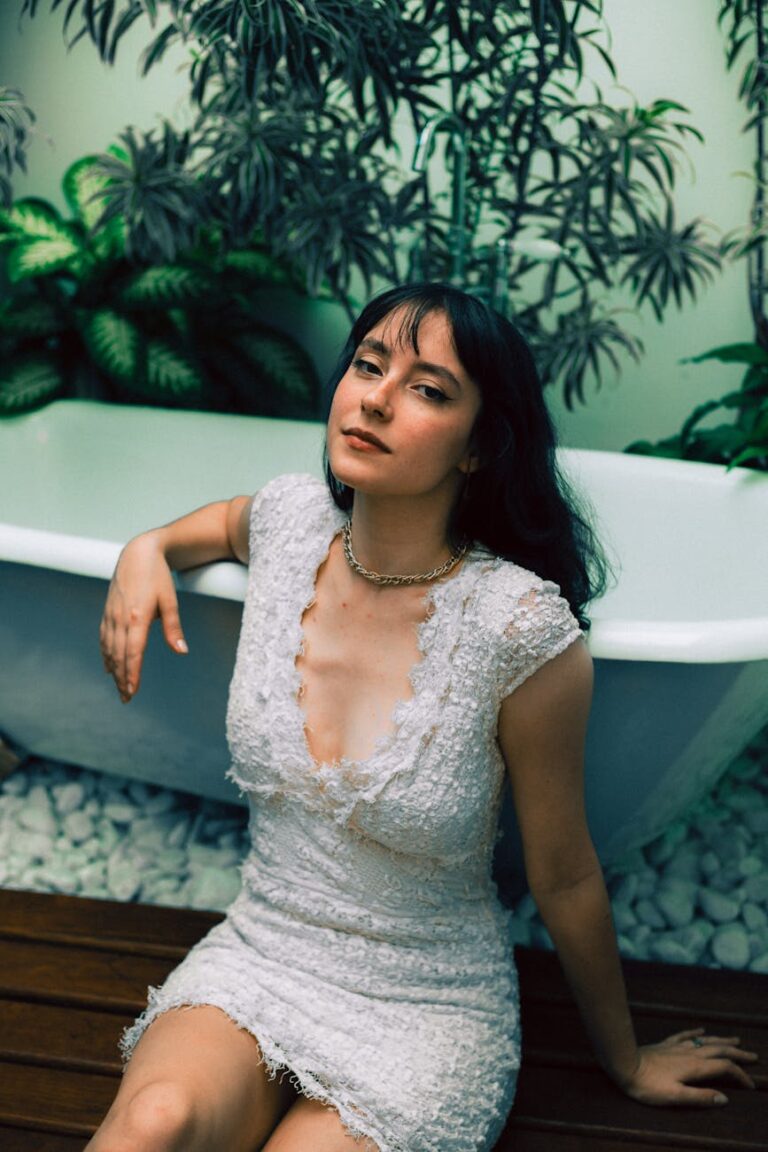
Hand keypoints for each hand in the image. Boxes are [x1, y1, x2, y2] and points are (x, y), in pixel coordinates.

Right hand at [99, 532, 187, 701]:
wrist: (138, 552)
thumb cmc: (158, 576)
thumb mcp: (170, 601)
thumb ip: (173, 628)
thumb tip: (181, 651)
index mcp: (137, 617)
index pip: (133, 653)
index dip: (132, 674)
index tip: (132, 692)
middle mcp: (120, 618)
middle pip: (119, 656)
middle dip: (122, 679)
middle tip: (126, 699)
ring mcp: (111, 614)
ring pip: (109, 649)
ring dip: (114, 670)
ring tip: (119, 687)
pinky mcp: (108, 611)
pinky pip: (103, 638)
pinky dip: (105, 654)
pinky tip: (109, 666)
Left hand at [620, 1028, 758, 1106]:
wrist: (623, 1064)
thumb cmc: (647, 1085)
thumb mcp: (675, 1097)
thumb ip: (700, 1097)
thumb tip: (724, 1098)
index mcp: (694, 1067)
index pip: (724, 1068)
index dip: (740, 1075)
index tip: (750, 1084)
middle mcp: (689, 1053)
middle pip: (719, 1050)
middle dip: (737, 1053)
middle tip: (753, 1056)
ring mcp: (677, 1047)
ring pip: (705, 1041)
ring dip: (722, 1040)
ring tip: (736, 1039)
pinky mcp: (665, 1044)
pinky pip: (684, 1035)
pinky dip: (696, 1032)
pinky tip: (701, 1029)